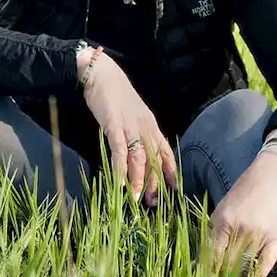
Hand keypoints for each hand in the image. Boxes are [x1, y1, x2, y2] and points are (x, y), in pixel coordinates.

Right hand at [78, 48, 176, 203]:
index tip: (174, 188)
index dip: (170, 170)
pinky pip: (120, 151)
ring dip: (138, 180)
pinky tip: (119, 182)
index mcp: (151, 124)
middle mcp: (145, 126)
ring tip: (137, 198)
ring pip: (139, 158)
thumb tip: (137, 152)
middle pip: (154, 159)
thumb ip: (137, 131)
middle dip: (155, 182)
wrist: (102, 74)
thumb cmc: (115, 95)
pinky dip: (121, 168)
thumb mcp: (132, 114)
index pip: (165, 150)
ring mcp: (130, 126)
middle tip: (154, 203)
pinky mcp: (114, 125)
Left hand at [211, 150, 276, 276]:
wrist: (275, 175)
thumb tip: (203, 256)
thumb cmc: (245, 191)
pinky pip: (267, 262)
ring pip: (246, 264)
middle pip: (228, 262)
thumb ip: (215, 230)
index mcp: (224, 221)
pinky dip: (260, 274)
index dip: (207, 272)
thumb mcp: (223, 207)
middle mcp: (242, 229)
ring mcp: (261, 234)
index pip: (213, 254)